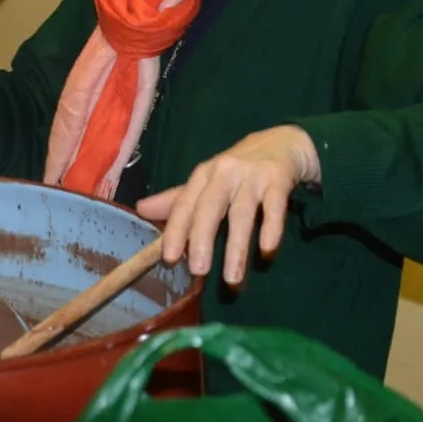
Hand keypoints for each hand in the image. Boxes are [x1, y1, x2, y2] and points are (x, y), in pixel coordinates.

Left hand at [136, 125, 320, 285]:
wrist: (282, 142)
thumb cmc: (238, 169)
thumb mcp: (207, 181)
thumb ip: (178, 200)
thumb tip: (140, 210)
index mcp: (203, 175)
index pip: (185, 204)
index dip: (176, 231)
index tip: (169, 259)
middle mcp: (224, 172)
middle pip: (209, 206)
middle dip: (202, 238)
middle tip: (198, 271)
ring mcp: (252, 176)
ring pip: (242, 213)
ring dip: (236, 246)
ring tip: (233, 279)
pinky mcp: (278, 179)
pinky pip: (274, 206)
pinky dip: (271, 228)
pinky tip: (267, 250)